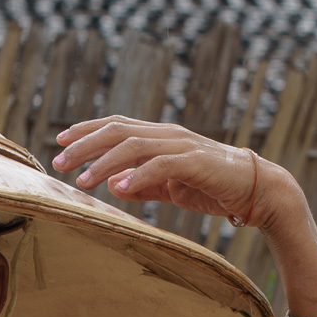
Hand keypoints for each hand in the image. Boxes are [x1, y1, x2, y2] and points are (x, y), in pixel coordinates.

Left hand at [55, 117, 316, 316]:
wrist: (258, 189)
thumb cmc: (212, 187)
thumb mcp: (170, 187)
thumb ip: (142, 183)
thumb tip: (113, 184)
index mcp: (161, 138)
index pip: (117, 126)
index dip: (87, 131)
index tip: (59, 142)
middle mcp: (169, 135)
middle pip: (118, 131)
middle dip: (85, 145)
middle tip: (59, 161)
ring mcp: (183, 146)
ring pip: (135, 145)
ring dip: (105, 161)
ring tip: (82, 178)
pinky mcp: (197, 163)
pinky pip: (162, 165)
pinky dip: (139, 174)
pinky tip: (118, 186)